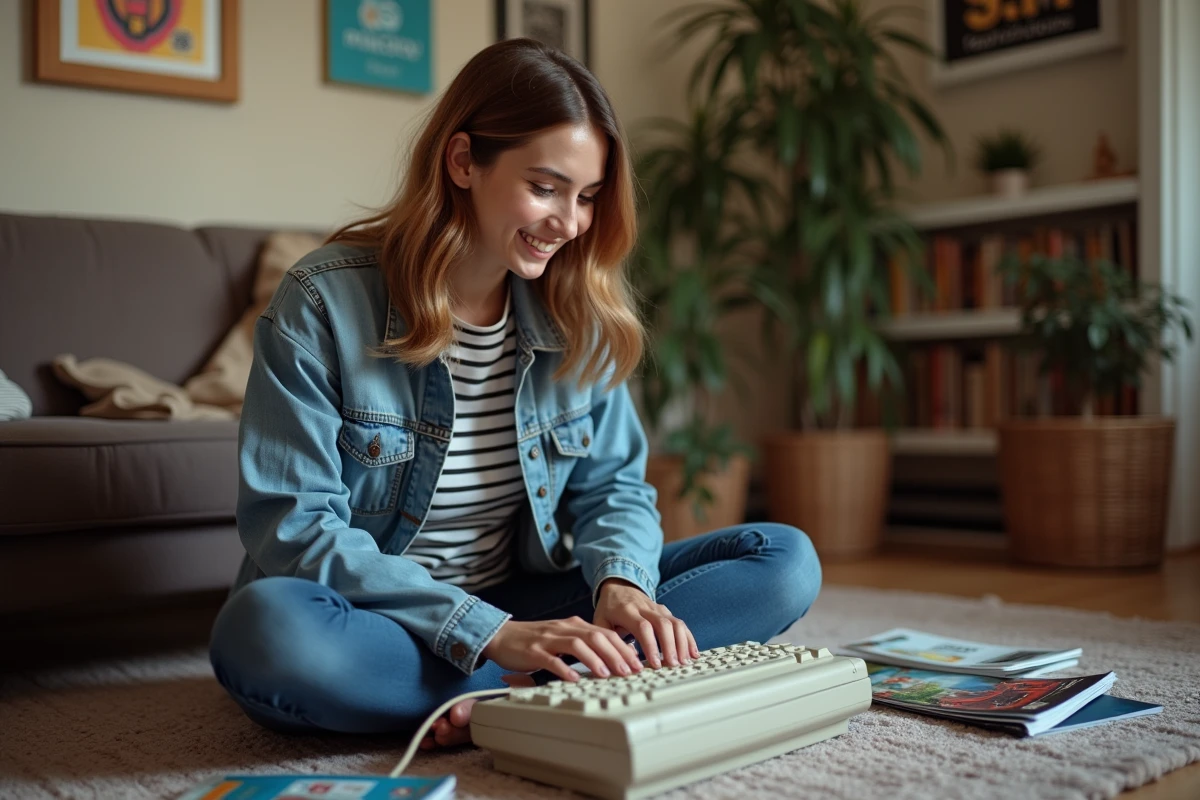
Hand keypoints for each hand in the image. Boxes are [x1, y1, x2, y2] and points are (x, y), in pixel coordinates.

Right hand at [480, 618, 643, 682]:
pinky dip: (564, 668)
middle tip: (629, 671)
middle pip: (595, 637)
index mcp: (574, 625)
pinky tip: (574, 679)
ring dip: (594, 659)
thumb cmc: (535, 641)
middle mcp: (564, 629)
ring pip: (577, 644)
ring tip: (607, 674)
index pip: (605, 633)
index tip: (637, 664)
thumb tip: (614, 657)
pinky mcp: (533, 651)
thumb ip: (585, 644)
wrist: (501, 636)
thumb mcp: (563, 638)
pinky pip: (551, 659)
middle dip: (615, 654)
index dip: (623, 648)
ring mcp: (548, 639)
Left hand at [593, 579, 699, 668]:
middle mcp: (645, 608)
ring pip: (674, 623)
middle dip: (670, 646)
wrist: (619, 586)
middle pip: (662, 624)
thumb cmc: (608, 609)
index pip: (643, 627)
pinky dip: (688, 638)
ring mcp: (658, 608)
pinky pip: (680, 623)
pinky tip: (692, 653)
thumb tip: (626, 662)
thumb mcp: (600, 622)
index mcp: (627, 610)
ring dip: (681, 643)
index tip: (654, 664)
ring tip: (683, 662)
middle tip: (672, 665)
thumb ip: (611, 641)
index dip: (651, 645)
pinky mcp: (666, 611)